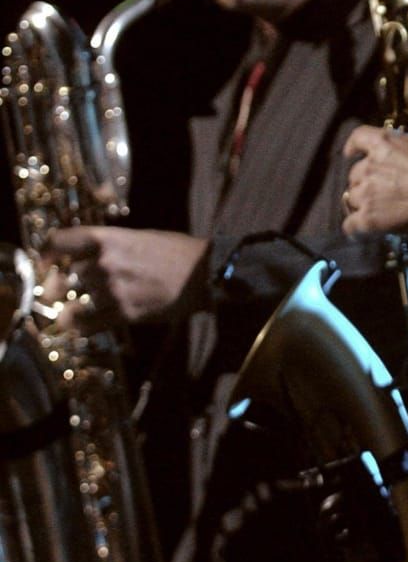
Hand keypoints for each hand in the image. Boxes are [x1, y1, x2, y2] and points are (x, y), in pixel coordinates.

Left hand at [42, 227, 206, 324]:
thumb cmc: (179, 251)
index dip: (47, 252)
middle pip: (72, 274)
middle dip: (77, 279)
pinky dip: (79, 324)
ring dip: (82, 300)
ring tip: (88, 303)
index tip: (47, 262)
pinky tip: (80, 322)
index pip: (60, 242)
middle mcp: (106, 263)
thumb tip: (90, 256)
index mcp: (110, 239)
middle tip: (82, 283)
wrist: (207, 273)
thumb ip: (114, 245)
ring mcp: (113, 290)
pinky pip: (87, 324)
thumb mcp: (143, 237)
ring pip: (78, 298)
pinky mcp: (124, 313)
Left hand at [342, 126, 407, 234]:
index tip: (351, 153)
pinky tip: (364, 233)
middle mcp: (370, 165)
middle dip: (366, 183)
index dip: (353, 146)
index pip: (358, 138)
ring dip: (362, 205)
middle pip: (355, 174)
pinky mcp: (369, 218)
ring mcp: (367, 192)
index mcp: (386, 143)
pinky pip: (350, 226)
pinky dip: (356, 230)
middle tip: (382, 192)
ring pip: (351, 199)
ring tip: (379, 212)